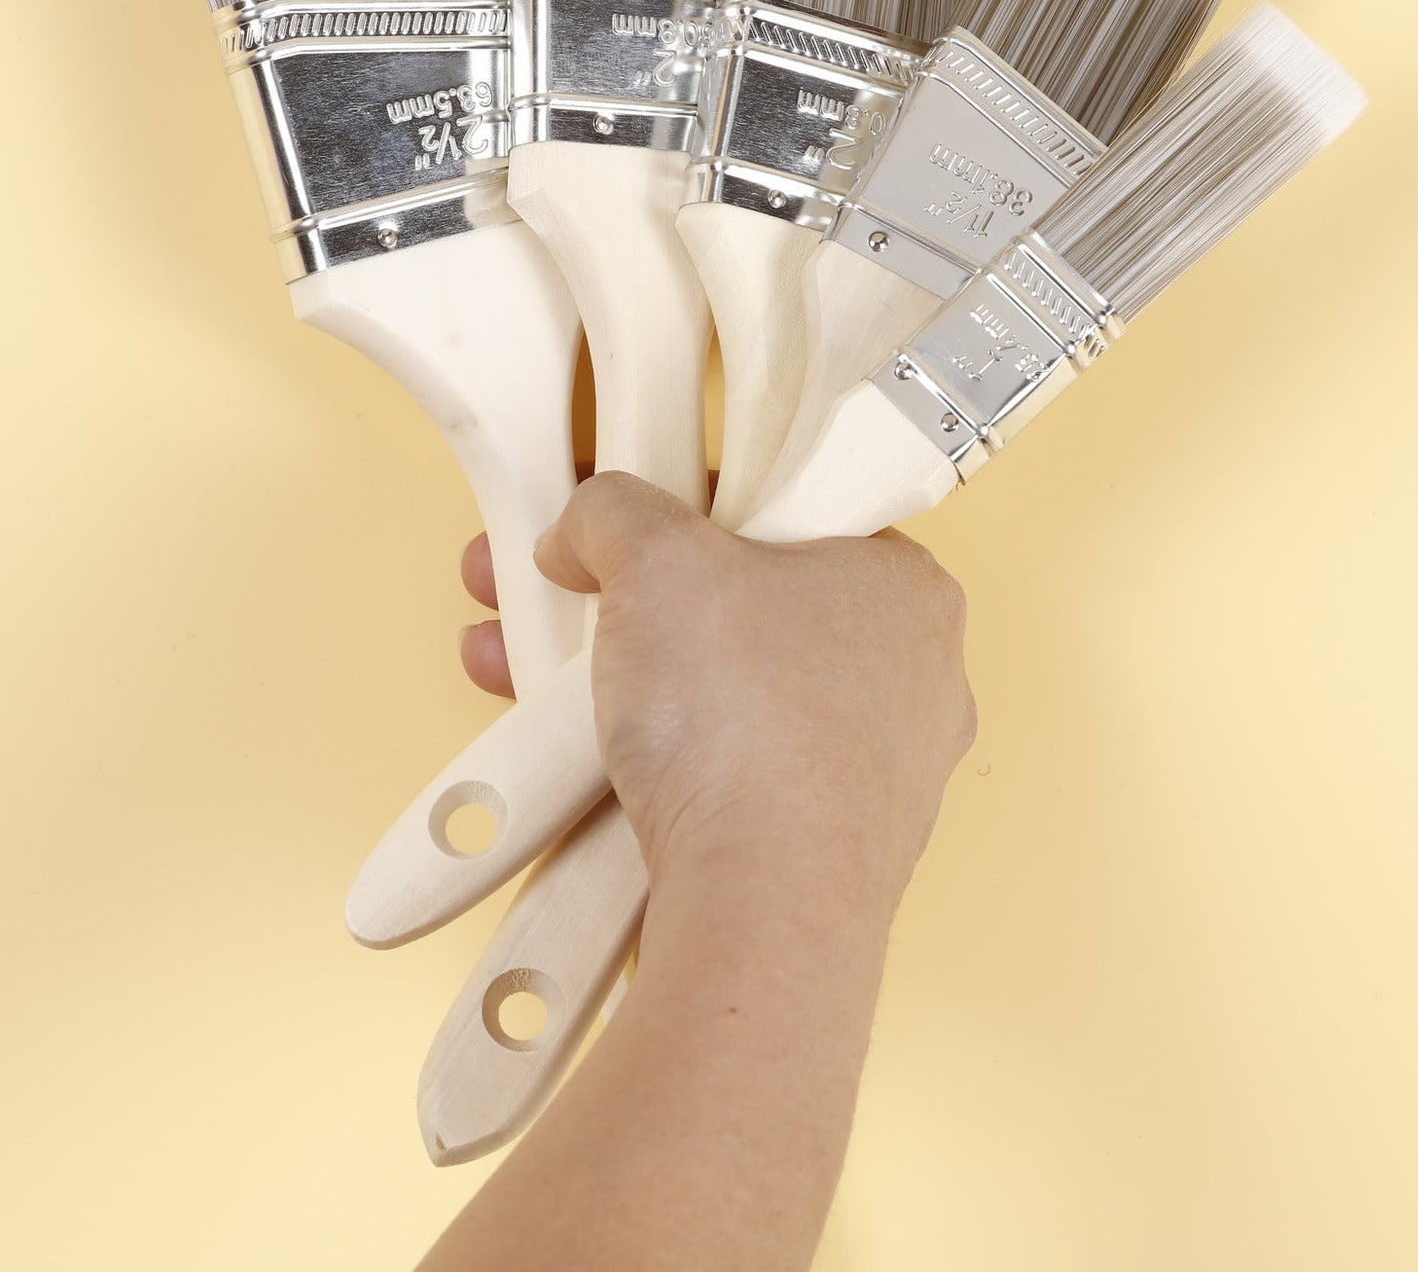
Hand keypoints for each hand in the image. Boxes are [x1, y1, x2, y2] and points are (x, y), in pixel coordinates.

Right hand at [456, 473, 974, 914]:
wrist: (760, 913)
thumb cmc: (747, 723)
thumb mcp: (657, 558)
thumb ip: (612, 512)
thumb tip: (584, 526)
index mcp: (903, 586)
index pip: (792, 513)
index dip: (691, 505)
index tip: (622, 518)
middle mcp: (906, 679)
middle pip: (742, 605)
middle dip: (624, 596)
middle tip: (550, 586)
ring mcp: (869, 771)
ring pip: (720, 693)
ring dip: (612, 672)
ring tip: (511, 661)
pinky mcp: (818, 845)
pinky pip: (718, 773)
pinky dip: (640, 752)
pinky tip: (555, 747)